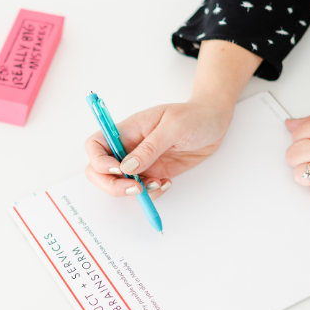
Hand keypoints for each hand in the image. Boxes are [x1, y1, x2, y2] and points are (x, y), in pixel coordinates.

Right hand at [85, 100, 232, 199]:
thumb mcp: (173, 126)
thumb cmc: (194, 116)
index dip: (99, 161)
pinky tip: (168, 182)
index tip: (119, 170)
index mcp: (129, 129)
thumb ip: (150, 147)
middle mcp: (130, 146)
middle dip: (112, 186)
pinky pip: (142, 191)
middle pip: (100, 171)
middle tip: (136, 188)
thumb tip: (127, 167)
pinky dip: (152, 194)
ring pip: (120, 185)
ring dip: (135, 192)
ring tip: (160, 183)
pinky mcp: (155, 173)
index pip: (96, 145)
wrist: (214, 122)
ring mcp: (142, 161)